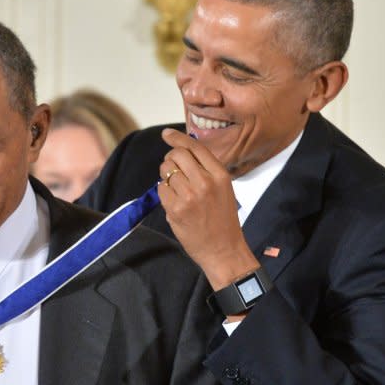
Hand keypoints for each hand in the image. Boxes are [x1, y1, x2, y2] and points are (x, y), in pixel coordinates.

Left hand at [157, 128, 259, 290]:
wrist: (224, 250)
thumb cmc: (223, 219)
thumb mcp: (223, 189)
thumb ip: (205, 170)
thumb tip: (180, 152)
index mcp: (220, 175)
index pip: (194, 147)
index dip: (177, 138)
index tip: (166, 134)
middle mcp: (205, 182)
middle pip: (176, 155)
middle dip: (170, 159)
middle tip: (172, 169)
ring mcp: (189, 196)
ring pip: (166, 171)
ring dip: (166, 177)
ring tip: (176, 189)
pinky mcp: (176, 209)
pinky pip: (161, 189)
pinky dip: (164, 193)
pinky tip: (174, 202)